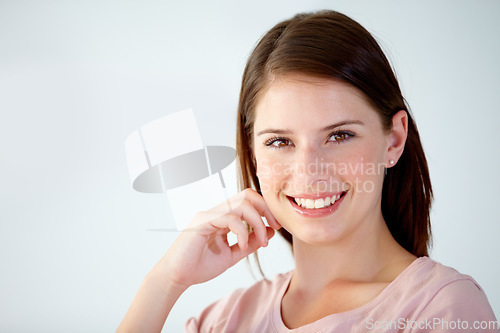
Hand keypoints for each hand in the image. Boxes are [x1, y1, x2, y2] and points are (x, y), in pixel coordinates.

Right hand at [155, 188, 281, 290]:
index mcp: (223, 217)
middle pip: (247, 195)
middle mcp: (216, 212)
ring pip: (241, 205)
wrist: (177, 277)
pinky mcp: (202, 222)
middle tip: (275, 226)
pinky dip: (242, 232)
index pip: (248, 200)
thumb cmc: (200, 266)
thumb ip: (250, 243)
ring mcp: (208, 215)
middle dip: (265, 209)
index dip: (265, 209)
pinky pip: (229, 218)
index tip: (276, 226)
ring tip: (261, 242)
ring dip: (257, 223)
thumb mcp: (233, 254)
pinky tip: (242, 245)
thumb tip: (270, 231)